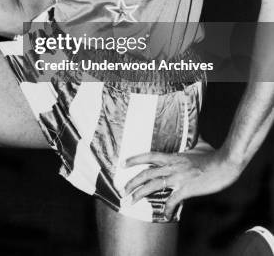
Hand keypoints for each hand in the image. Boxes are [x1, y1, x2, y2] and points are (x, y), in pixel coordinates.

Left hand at [124, 143, 240, 219]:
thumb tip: (192, 132)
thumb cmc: (213, 154)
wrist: (225, 163)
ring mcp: (178, 178)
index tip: (123, 163)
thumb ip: (191, 141)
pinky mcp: (186, 189)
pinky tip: (165, 215)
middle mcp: (172, 166)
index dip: (135, 159)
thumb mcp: (199, 144)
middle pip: (146, 174)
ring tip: (131, 202)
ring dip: (140, 195)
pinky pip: (172, 201)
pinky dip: (167, 209)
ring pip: (153, 186)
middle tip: (123, 190)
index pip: (149, 156)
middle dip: (132, 182)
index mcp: (173, 156)